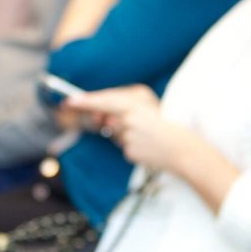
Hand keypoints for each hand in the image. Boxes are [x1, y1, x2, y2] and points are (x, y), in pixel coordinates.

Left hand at [65, 85, 192, 170]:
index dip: (86, 101)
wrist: (181, 148)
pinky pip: (123, 147)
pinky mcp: (130, 151)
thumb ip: (121, 108)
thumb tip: (99, 117)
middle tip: (103, 120)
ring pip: (114, 134)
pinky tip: (145, 146)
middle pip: (105, 117)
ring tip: (143, 135)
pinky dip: (130, 146)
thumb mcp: (146, 106)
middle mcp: (131, 117)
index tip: (69, 101)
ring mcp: (130, 135)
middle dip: (101, 119)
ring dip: (122, 134)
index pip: (105, 100)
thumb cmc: (163, 125)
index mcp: (136, 102)